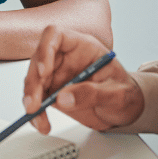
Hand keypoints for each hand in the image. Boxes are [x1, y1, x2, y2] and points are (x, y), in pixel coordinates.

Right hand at [23, 25, 143, 133]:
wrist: (126, 109)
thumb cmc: (126, 93)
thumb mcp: (117, 94)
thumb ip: (93, 93)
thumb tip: (63, 98)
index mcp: (83, 47)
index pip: (56, 35)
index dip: (45, 49)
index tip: (44, 71)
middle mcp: (66, 58)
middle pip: (39, 60)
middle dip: (33, 83)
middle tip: (34, 103)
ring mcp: (58, 75)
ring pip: (33, 81)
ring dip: (31, 100)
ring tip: (38, 118)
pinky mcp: (54, 92)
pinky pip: (37, 99)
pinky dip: (36, 113)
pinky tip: (41, 123)